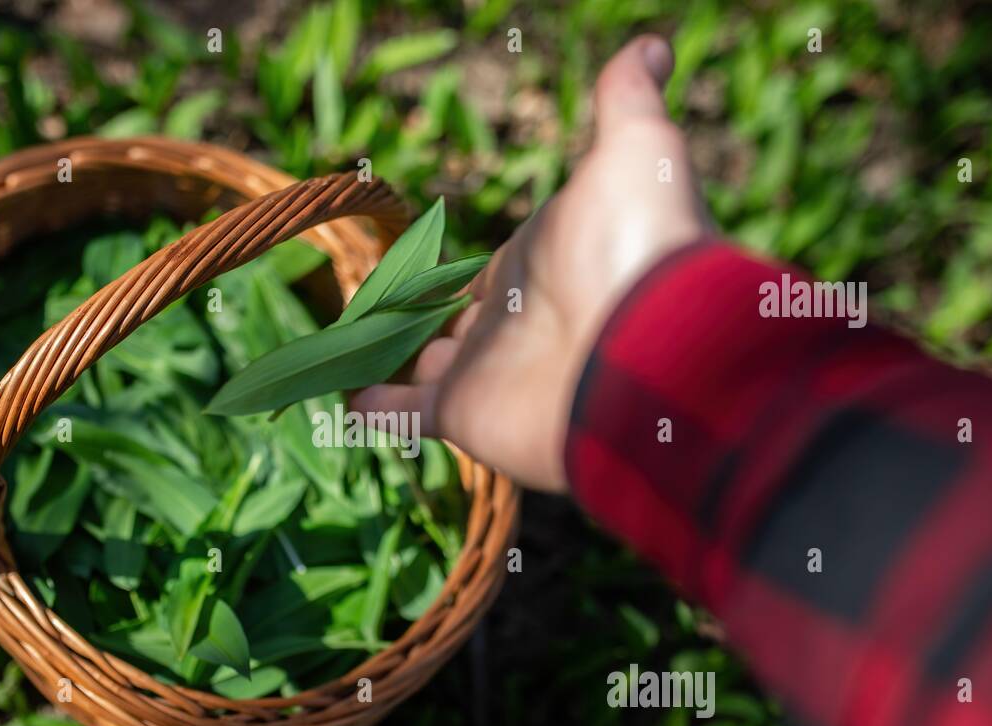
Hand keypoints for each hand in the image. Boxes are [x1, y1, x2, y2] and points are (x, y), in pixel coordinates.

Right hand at [353, 35, 712, 491]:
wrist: (652, 350)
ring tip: (338, 358)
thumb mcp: (634, 151)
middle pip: (444, 323)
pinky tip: (342, 402)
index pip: (480, 273)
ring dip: (382, 362)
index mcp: (536, 267)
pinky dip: (374, 410)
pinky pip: (405, 414)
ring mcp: (485, 373)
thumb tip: (653, 45)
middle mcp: (510, 324)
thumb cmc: (636, 245)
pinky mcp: (464, 415)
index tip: (412, 271)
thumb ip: (627, 101)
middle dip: (410, 322)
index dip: (447, 273)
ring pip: (418, 366)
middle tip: (366, 318)